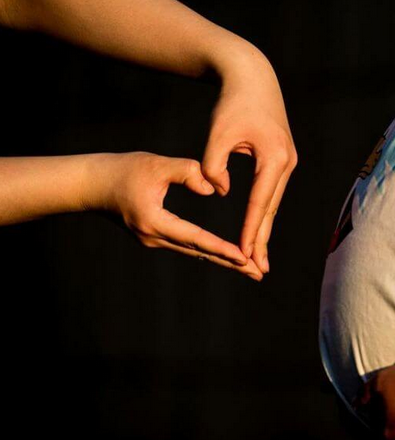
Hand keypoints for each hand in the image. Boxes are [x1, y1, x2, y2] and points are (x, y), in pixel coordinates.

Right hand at [94, 151, 263, 279]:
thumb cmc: (123, 170)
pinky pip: (187, 246)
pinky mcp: (154, 236)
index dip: (222, 248)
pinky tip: (225, 256)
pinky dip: (208, 251)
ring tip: (249, 269)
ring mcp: (153, 239)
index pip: (196, 239)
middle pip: (200, 253)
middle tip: (258, 274)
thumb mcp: (157, 165)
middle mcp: (154, 237)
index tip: (245, 258)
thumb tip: (213, 190)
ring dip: (222, 260)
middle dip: (230, 263)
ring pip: (195, 252)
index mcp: (155, 222)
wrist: (92, 183)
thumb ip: (188, 172)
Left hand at [202, 50, 296, 273]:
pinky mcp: (281, 158)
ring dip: (264, 229)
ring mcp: (287, 161)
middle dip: (263, 240)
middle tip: (258, 270)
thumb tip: (220, 192)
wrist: (252, 76)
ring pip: (273, 203)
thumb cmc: (233, 102)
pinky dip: (264, 212)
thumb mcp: (218, 133)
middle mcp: (287, 163)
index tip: (243, 255)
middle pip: (271, 209)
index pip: (259, 203)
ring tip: (259, 257)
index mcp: (274, 159)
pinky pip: (271, 192)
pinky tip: (258, 227)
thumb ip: (214, 166)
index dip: (250, 231)